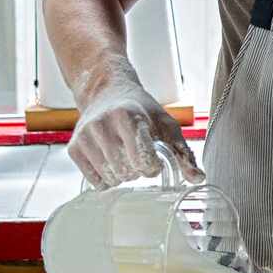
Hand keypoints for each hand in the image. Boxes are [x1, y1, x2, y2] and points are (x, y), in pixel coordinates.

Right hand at [69, 63, 203, 189]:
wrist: (107, 92)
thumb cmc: (140, 109)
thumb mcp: (165, 124)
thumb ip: (182, 152)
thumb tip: (198, 178)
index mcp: (129, 117)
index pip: (144, 161)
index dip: (152, 166)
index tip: (153, 158)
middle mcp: (104, 125)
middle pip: (128, 172)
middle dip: (137, 170)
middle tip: (137, 155)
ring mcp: (86, 136)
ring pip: (111, 178)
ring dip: (123, 176)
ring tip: (125, 157)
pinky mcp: (74, 147)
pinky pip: (94, 180)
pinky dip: (106, 179)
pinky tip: (111, 163)